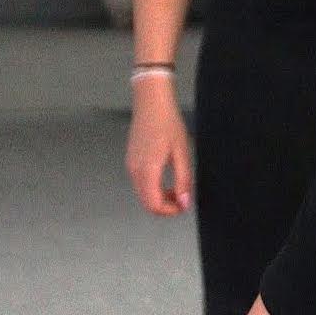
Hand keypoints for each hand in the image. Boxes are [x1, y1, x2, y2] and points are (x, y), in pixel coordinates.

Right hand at [127, 75, 194, 214]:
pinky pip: (140, 184)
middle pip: (146, 203)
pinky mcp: (131, 161)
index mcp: (147, 170)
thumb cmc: (168, 124)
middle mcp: (134, 171)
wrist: (152, 103)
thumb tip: (184, 203)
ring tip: (177, 189)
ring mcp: (131, 166)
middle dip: (165, 207)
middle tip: (183, 199)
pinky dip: (153, 189)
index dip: (170, 211)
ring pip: (143, 195)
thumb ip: (183, 181)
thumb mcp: (182, 153)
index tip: (184, 205)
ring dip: (160, 198)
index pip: (154, 205)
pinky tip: (166, 180)